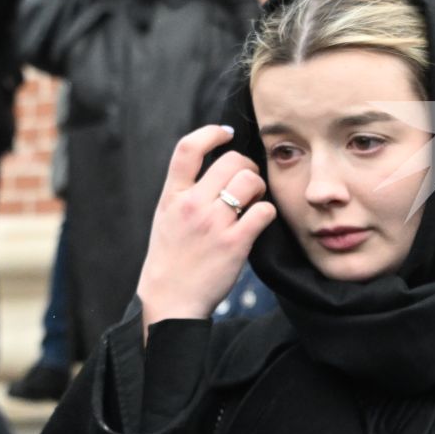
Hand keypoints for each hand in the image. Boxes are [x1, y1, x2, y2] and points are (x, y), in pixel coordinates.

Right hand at [134, 126, 276, 330]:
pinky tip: (259, 220)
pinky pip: (264, 211)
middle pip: (231, 161)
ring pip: (250, 181)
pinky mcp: (234, 243)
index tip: (226, 134)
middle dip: (247, 166)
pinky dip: (267, 212)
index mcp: (172, 196)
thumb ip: (186, 192)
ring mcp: (213, 223)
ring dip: (260, 187)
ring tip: (254, 200)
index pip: (187, 149)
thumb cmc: (172, 258)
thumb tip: (215, 167)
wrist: (170, 299)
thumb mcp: (167, 217)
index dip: (210, 133)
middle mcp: (192, 205)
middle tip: (249, 182)